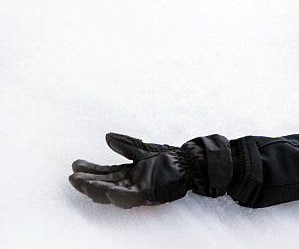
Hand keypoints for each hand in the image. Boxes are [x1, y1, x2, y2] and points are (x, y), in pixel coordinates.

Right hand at [69, 132, 229, 208]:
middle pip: (104, 183)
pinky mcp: (148, 193)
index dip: (90, 169)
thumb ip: (126, 145)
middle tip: (72, 177)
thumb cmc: (169, 158)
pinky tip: (108, 192)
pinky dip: (118, 196)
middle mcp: (130, 181)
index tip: (75, 164)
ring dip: (97, 189)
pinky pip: (130, 197)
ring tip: (82, 184)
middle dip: (88, 181)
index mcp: (128, 172)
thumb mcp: (144, 149)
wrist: (190, 163)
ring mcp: (138, 188)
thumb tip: (107, 137)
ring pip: (112, 192)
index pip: (105, 172)